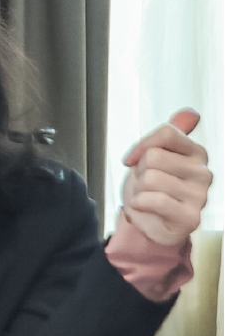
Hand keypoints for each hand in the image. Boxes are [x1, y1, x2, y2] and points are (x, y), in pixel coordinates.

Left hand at [120, 109, 210, 246]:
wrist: (152, 221)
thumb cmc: (153, 186)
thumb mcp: (158, 155)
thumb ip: (171, 134)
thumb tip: (191, 113)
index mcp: (197, 153)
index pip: (167, 133)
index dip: (141, 146)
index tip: (133, 160)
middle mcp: (203, 173)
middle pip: (153, 157)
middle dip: (139, 171)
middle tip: (145, 184)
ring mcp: (199, 196)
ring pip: (150, 178)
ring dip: (138, 189)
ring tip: (147, 196)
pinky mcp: (189, 217)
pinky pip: (152, 200)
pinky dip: (139, 204)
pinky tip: (147, 209)